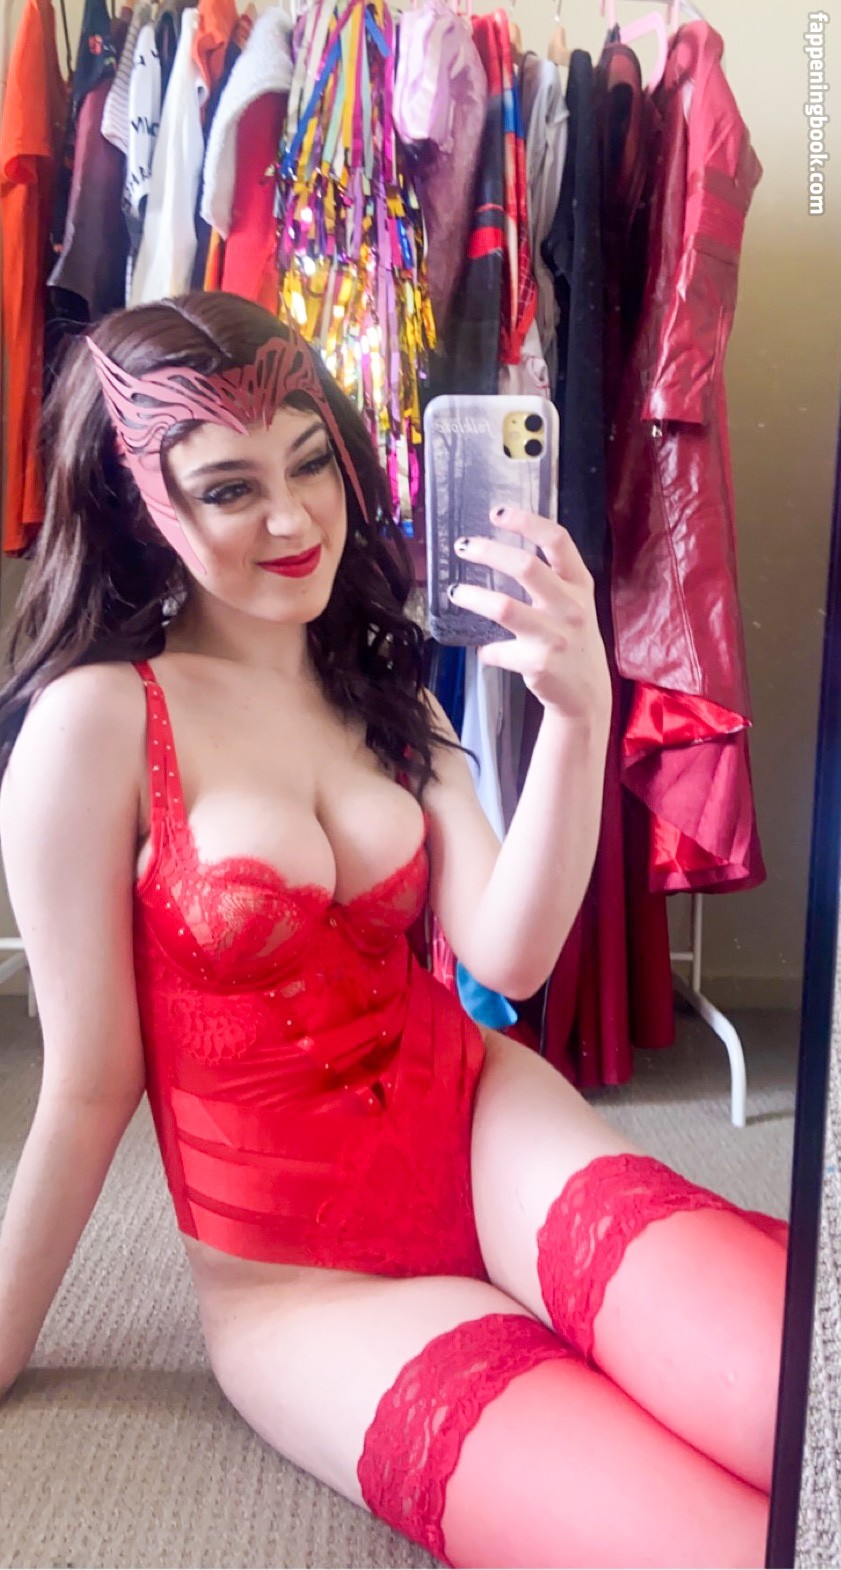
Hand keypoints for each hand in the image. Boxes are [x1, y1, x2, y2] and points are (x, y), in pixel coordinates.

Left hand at [448, 507, 611, 721]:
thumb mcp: (574, 604)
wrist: (587, 693)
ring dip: (473, 597)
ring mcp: (556, 636)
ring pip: (505, 607)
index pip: (558, 540)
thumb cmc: (573, 640)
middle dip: (488, 552)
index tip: (498, 513)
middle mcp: (571, 607)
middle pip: (526, 566)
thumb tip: (498, 552)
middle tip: (462, 546)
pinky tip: (483, 650)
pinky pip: (499, 650)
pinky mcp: (539, 664)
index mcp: (580, 584)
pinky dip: (487, 650)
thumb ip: (550, 578)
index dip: (527, 521)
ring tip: (455, 591)